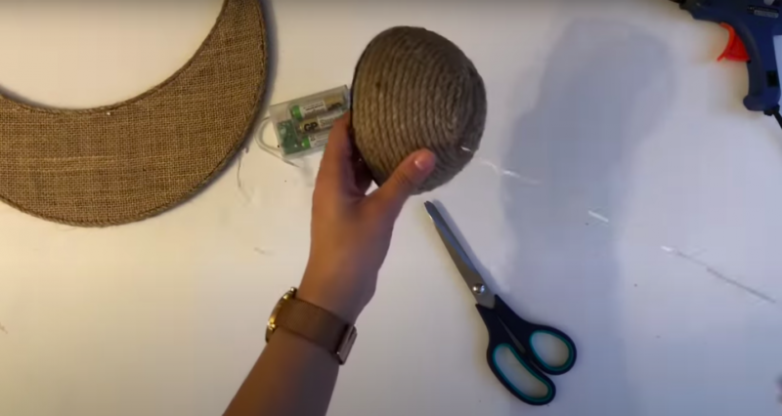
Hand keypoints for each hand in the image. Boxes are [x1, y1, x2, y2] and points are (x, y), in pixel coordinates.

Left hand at [298, 113, 435, 322]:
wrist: (336, 291)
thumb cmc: (352, 248)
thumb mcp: (381, 212)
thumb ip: (403, 181)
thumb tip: (427, 151)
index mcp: (331, 176)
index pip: (340, 133)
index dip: (356, 114)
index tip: (380, 98)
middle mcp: (332, 183)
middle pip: (349, 148)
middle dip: (371, 131)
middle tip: (401, 115)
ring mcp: (341, 200)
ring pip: (358, 168)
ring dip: (377, 154)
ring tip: (405, 137)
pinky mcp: (351, 215)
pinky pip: (365, 186)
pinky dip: (380, 176)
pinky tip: (403, 172)